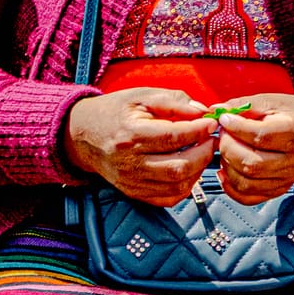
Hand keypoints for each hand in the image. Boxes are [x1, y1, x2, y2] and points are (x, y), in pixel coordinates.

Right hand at [65, 87, 215, 206]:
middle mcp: (130, 162)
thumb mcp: (141, 96)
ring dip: (198, 171)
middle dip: (204, 153)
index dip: (199, 131)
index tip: (211, 123)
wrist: (82, 135)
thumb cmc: (113, 112)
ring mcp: (131, 181)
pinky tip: (188, 171)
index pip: (174, 137)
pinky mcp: (133, 191)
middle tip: (211, 140)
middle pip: (179, 167)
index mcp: (131, 135)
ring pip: (176, 186)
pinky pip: (166, 198)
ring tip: (201, 153)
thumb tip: (202, 112)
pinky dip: (184, 187)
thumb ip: (173, 101)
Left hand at [215, 90, 293, 203]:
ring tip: (227, 149)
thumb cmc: (292, 115)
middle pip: (251, 163)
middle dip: (227, 147)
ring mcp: (286, 178)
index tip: (224, 119)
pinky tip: (226, 169)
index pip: (261, 136)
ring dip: (226, 166)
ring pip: (245, 183)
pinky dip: (230, 186)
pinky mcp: (278, 189)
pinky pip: (247, 197)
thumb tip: (216, 110)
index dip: (236, 128)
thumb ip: (245, 105)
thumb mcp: (273, 102)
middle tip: (223, 134)